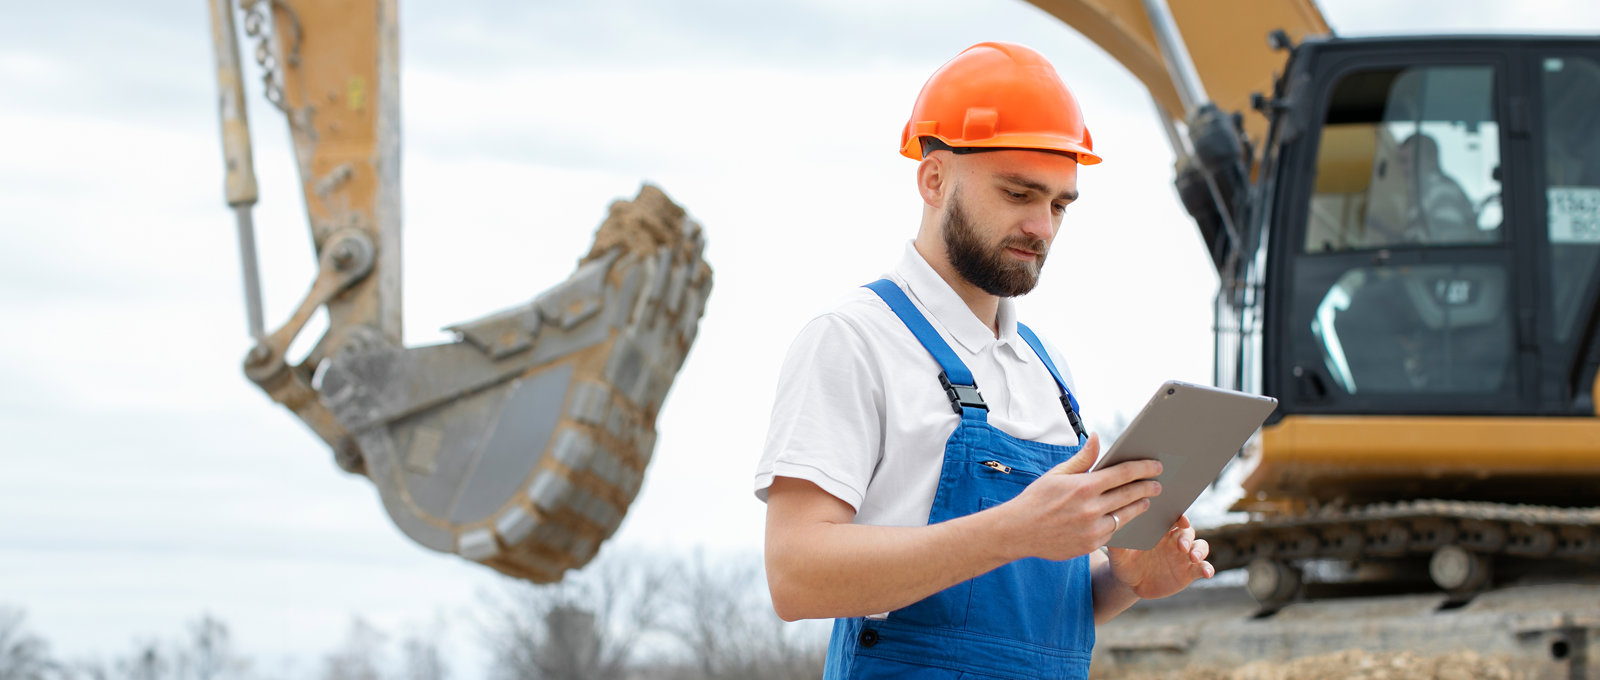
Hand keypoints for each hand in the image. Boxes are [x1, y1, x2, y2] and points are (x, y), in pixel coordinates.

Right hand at [992, 433, 1163, 561]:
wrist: (1018, 531)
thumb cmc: (1037, 499)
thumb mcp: (1057, 474)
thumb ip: (1082, 458)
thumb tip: (1098, 438)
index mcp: (1083, 486)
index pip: (1123, 474)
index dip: (1143, 468)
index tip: (1156, 465)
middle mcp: (1091, 508)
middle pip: (1130, 494)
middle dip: (1148, 487)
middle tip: (1158, 484)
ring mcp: (1092, 529)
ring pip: (1126, 515)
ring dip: (1140, 506)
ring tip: (1146, 500)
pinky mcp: (1091, 544)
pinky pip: (1114, 532)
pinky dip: (1122, 522)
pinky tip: (1127, 517)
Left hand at [1106, 515, 1214, 598]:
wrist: (1129, 584)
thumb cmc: (1123, 563)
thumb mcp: (1117, 554)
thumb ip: (1116, 543)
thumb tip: (1111, 527)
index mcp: (1159, 530)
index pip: (1173, 517)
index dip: (1180, 516)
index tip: (1181, 520)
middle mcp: (1174, 540)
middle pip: (1187, 531)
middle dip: (1186, 536)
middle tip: (1180, 545)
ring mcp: (1183, 556)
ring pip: (1200, 546)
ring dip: (1200, 549)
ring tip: (1193, 557)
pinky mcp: (1188, 572)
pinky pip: (1202, 567)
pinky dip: (1208, 568)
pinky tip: (1207, 573)